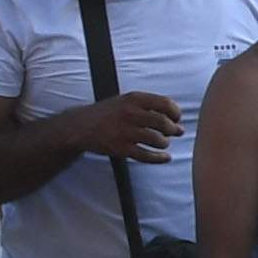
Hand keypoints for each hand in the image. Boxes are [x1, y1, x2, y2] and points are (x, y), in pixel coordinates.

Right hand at [70, 89, 186, 162]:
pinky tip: (165, 157)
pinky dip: (160, 158)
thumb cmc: (108, 113)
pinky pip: (147, 156)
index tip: (176, 118)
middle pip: (164, 123)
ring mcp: (125, 131)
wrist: (79, 126)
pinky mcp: (121, 148)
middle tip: (174, 132)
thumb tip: (178, 122)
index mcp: (133, 99)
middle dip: (173, 129)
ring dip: (165, 143)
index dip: (176, 113)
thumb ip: (150, 107)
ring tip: (162, 142)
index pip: (165, 103)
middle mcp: (130, 113)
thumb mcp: (126, 101)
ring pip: (158, 140)